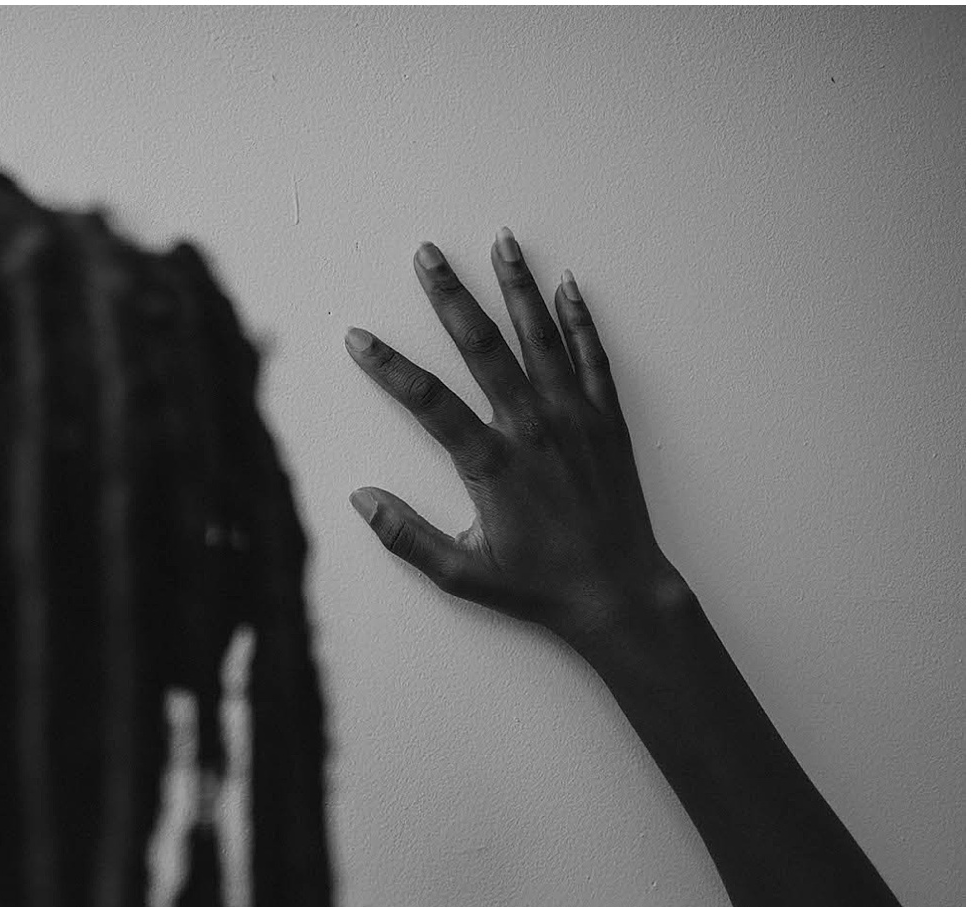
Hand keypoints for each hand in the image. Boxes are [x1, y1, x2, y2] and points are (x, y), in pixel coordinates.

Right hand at [344, 231, 684, 643]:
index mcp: (491, 464)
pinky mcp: (606, 420)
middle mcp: (532, 428)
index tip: (358, 337)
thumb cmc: (540, 587)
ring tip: (502, 242)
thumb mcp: (462, 574)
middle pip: (483, 346)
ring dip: (518, 286)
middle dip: (450, 295)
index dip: (388, 366)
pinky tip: (568, 285)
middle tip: (428, 254)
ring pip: (540, 337)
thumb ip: (407, 536)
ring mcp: (573, 418)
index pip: (427, 401)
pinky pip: (592, 356)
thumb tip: (360, 500)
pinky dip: (580, 318)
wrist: (619, 593)